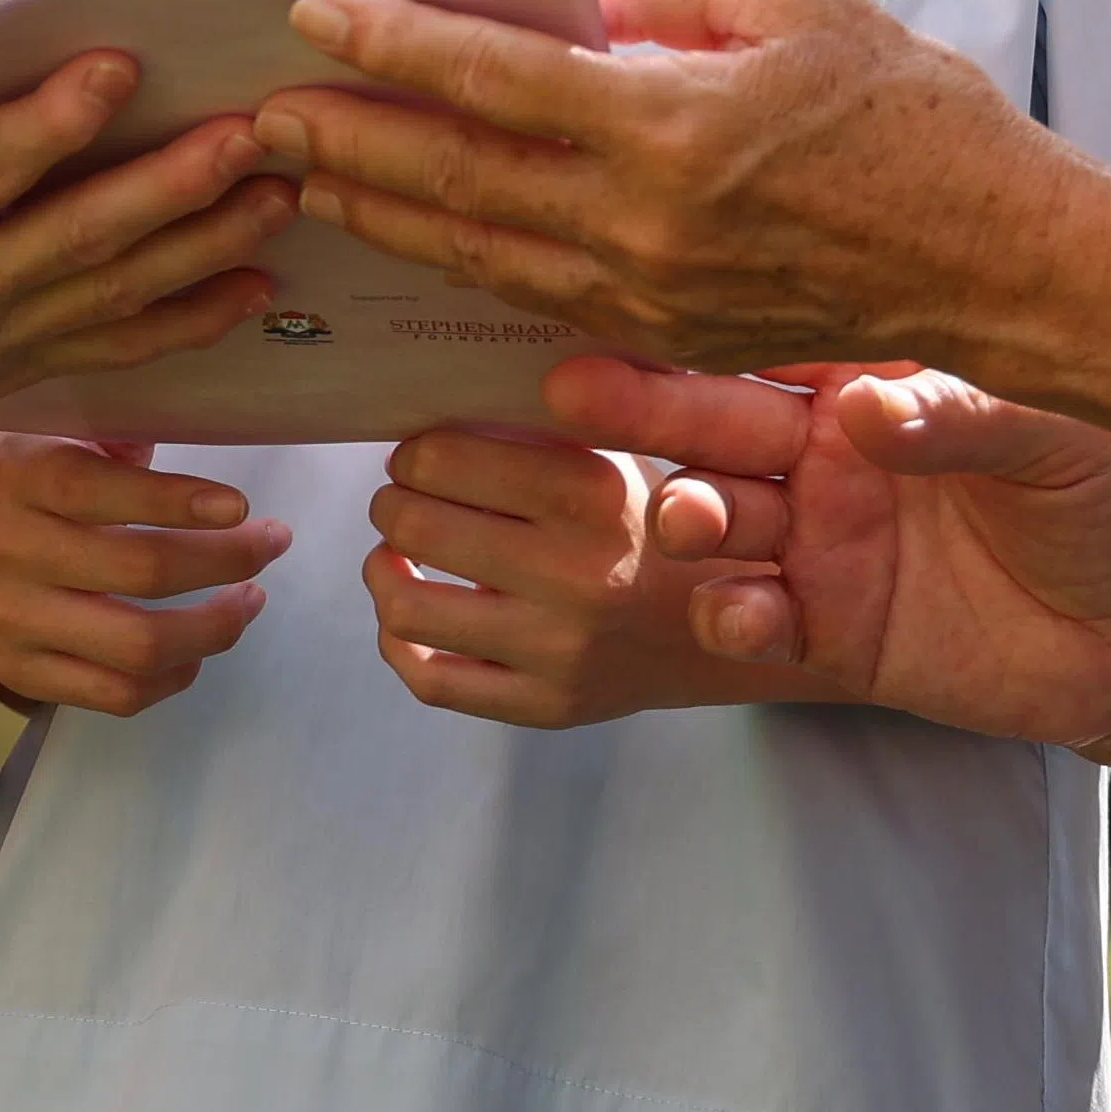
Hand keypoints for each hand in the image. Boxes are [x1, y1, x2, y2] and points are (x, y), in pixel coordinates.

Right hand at [0, 56, 286, 519]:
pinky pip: (108, 353)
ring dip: (204, 249)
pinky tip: (248, 292)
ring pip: (112, 296)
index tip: (120, 65)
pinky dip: (182, 326)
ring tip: (280, 198)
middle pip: (78, 238)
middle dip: (174, 185)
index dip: (53, 120)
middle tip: (253, 133)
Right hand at [0, 434, 286, 715]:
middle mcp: (7, 551)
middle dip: (226, 561)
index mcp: (19, 479)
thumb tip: (195, 474)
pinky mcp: (18, 673)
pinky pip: (116, 693)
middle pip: (141, 571)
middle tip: (269, 545)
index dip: (180, 501)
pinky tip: (196, 648)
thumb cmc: (16, 483)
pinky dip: (173, 676)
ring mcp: (11, 622)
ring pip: (138, 645)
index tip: (240, 507)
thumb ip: (116, 444)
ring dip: (214, 628)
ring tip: (247, 601)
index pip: (103, 490)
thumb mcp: (48, 439)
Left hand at [256, 0, 1110, 417]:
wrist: (1002, 266)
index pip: (493, 83)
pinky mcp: (667, 337)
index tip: (313, 17)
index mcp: (670, 130)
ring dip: (383, 214)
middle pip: (456, 184)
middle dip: (349, 144)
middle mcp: (642, 227)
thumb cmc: (915, 117)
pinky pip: (533, 297)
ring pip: (477, 255)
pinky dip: (459, 263)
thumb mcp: (800, 0)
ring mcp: (648, 298)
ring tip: (308, 175)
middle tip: (262, 115)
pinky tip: (414, 240)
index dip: (393, 46)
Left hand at [362, 417, 822, 731]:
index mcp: (595, 498)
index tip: (414, 453)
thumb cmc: (653, 522)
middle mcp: (578, 578)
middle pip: (419, 528)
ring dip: (382, 570)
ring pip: (407, 611)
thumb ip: (540, 429)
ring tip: (393, 551)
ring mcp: (559, 653)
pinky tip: (407, 610)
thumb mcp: (618, 457)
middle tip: (399, 496)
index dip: (414, 453)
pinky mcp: (545, 707)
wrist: (728, 624)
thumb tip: (427, 404)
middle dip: (392, 503)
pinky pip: (431, 681)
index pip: (451, 461)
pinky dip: (397, 642)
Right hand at [551, 356, 1110, 757]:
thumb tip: (863, 405)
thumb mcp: (1059, 438)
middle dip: (642, 406)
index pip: (769, 336)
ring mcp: (818, 541)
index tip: (626, 293)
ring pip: (714, 517)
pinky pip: (751, 620)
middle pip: (712, 420)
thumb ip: (964, 416)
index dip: (699, 319)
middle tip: (574, 391)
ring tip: (681, 518)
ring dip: (679, 514)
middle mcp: (824, 450)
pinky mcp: (826, 630)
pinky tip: (740, 613)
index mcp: (870, 378)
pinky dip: (732, 616)